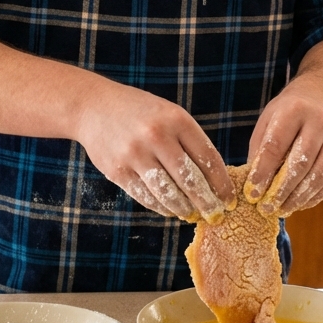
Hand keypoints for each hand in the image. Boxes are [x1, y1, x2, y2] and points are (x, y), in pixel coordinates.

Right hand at [74, 80, 233, 221]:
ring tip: (192, 214)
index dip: (221, 182)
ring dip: (184, 208)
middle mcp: (156, 136)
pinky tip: (170, 209)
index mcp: (176, 119)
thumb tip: (213, 180)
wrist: (93, 106)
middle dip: (206, 202)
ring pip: (168, 193)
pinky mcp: (117, 170)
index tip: (229, 198)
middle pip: (190, 179)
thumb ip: (189, 140)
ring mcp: (135, 154)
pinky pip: (145, 197)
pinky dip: (160, 207)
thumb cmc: (139, 112)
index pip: (207, 157)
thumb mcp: (168, 114)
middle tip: (216, 215)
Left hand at [244, 37, 322, 215]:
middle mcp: (319, 122)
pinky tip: (299, 204)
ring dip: (299, 197)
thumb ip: (260, 150)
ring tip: (281, 210)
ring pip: (319, 174)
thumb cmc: (285, 115)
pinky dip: (314, 196)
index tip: (252, 192)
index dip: (264, 172)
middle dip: (282, 190)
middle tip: (266, 208)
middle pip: (301, 162)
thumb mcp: (267, 122)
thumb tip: (253, 186)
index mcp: (294, 110)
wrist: (319, 100)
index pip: (276, 145)